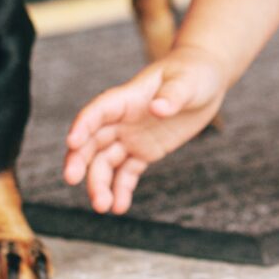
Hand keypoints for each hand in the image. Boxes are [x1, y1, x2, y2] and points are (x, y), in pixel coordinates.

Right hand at [62, 48, 228, 213]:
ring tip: (104, 207)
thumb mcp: (187, 82)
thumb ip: (172, 96)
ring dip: (100, 183)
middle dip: (80, 160)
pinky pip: (127, 172)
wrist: (206, 79)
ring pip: (106, 162)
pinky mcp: (144, 151)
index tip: (71, 143)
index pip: (98, 111)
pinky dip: (121, 189)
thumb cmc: (194, 72)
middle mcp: (123, 119)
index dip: (83, 125)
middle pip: (93, 141)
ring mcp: (131, 137)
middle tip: (71, 180)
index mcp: (128, 98)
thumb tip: (157, 108)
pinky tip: (119, 207)